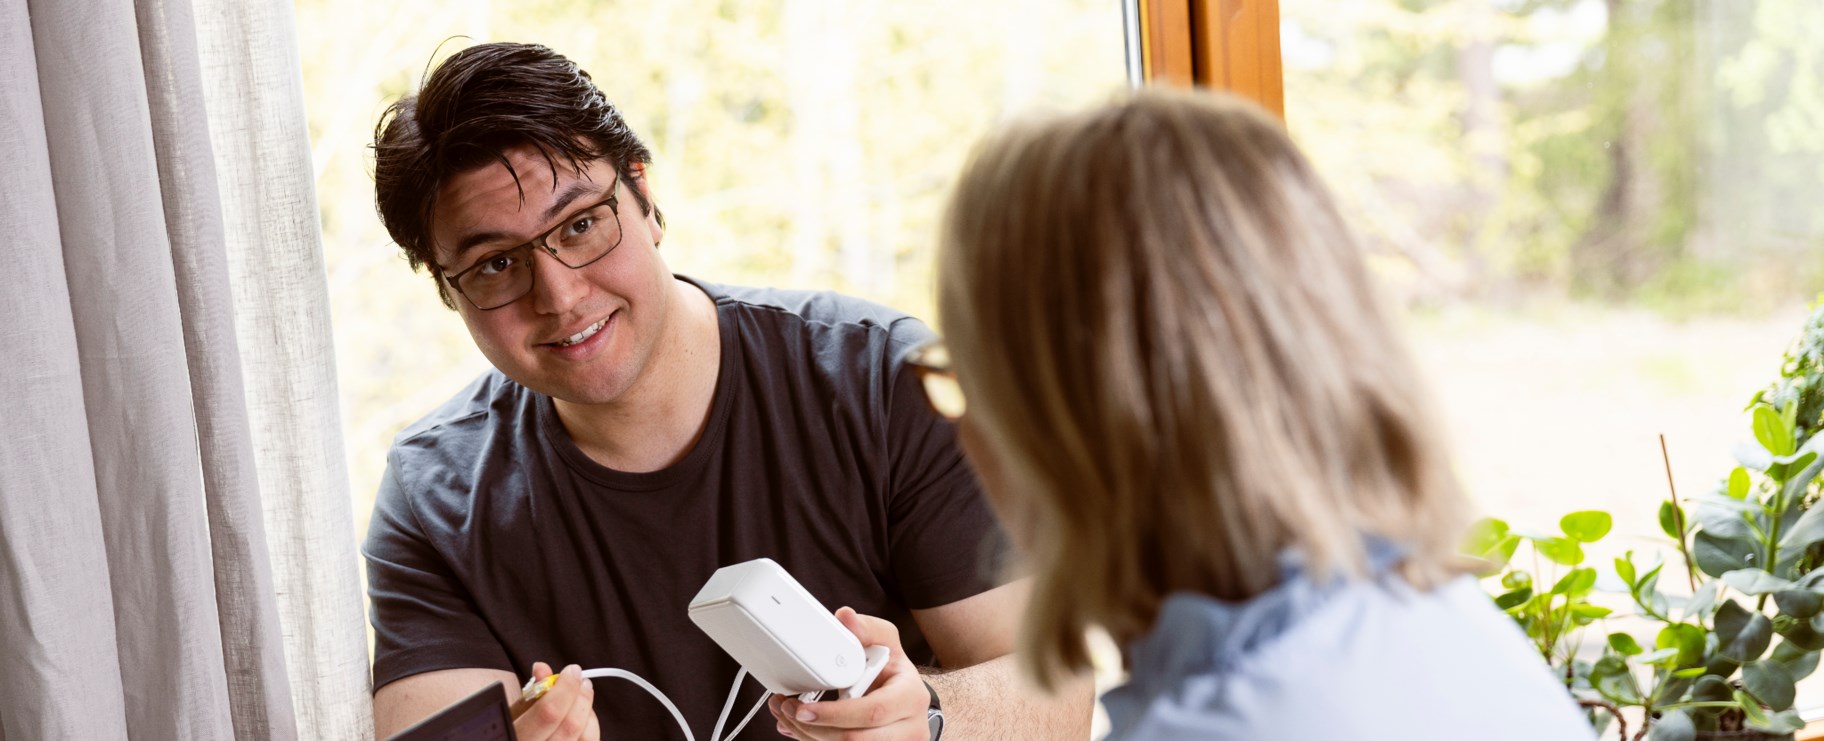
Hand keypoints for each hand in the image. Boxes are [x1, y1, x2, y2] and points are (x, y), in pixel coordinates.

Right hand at [516, 662, 599, 740]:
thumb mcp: (513, 713)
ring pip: (586, 735)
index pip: (549, 712)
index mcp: (519, 737)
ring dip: (587, 711)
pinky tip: (583, 717)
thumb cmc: (515, 730)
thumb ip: (530, 692)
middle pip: (571, 725)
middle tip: (582, 682)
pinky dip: (590, 725)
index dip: (566, 688)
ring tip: (581, 698)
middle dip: (581, 697)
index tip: (571, 671)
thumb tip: (542, 669)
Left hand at [768, 607, 930, 739]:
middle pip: (855, 739)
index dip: (834, 714)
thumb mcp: (886, 644)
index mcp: (910, 697)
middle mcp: (908, 728)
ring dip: (808, 736)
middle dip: (813, 729)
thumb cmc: (893, 672)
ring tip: (787, 716)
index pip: (872, 712)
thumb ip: (866, 629)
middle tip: (787, 710)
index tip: (803, 708)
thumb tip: (845, 617)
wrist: (906, 701)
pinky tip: (800, 728)